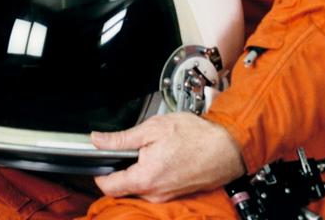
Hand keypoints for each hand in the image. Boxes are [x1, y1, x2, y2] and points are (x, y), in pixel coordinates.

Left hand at [91, 113, 245, 200]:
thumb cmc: (195, 137)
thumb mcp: (153, 128)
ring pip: (139, 186)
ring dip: (138, 169)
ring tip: (151, 149)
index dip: (99, 171)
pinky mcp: (174, 194)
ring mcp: (165, 196)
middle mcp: (154, 193)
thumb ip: (122, 138)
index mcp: (145, 178)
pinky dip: (152, 173)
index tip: (100, 158)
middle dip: (121, 168)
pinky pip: (154, 186)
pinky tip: (162, 157)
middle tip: (129, 147)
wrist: (226, 149)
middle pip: (123, 187)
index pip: (108, 186)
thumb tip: (97, 139)